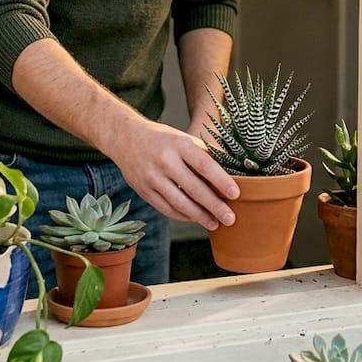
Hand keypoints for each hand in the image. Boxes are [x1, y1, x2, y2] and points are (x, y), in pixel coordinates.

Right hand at [107, 119, 238, 230]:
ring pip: (180, 203)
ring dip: (200, 216)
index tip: (235, 194)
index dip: (221, 181)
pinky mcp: (144, 190)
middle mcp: (165, 161)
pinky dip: (182, 216)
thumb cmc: (162, 138)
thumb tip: (228, 174)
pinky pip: (166, 208)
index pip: (205, 165)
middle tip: (230, 218)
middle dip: (214, 206)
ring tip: (214, 224)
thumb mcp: (183, 138)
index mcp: (179, 145)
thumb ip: (203, 154)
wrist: (125, 137)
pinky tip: (194, 218)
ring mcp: (152, 177)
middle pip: (194, 189)